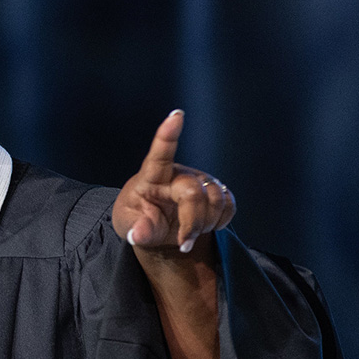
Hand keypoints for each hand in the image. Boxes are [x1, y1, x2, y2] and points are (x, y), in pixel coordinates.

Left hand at [112, 110, 235, 254]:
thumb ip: (135, 230)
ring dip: (205, 225)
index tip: (176, 115)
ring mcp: (201, 179)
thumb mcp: (128, 226)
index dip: (168, 134)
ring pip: (216, 200)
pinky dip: (220, 222)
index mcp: (151, 175)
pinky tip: (204, 226)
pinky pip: (230, 206)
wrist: (157, 226)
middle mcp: (179, 173)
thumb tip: (139, 235)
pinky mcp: (217, 190)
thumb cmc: (138, 219)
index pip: (159, 153)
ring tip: (189, 233)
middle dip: (192, 223)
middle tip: (183, 242)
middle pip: (193, 193)